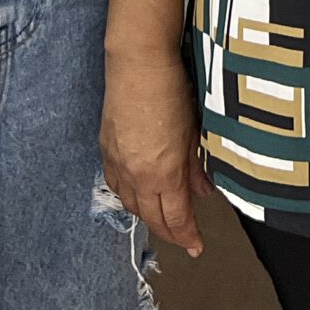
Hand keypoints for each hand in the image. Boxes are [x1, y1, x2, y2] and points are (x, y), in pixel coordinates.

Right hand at [101, 43, 213, 257]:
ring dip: (147, 216)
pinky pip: (115, 185)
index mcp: (163, 173)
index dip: (187, 235)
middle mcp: (137, 175)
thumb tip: (203, 192)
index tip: (197, 247)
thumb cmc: (173, 91)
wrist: (138, 63)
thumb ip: (197, 166)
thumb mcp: (193, 131)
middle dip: (169, 232)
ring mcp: (118, 163)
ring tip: (162, 218)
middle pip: (151, 218)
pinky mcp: (106, 149)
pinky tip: (137, 195)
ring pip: (130, 205)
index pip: (176, 217)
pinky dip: (128, 196)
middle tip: (183, 239)